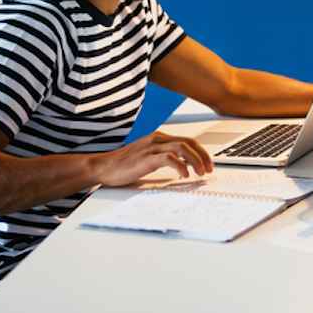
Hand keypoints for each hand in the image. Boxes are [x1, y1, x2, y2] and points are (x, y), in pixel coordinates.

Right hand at [94, 131, 213, 186]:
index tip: (209, 164)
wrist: (103, 167)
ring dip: (195, 160)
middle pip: (189, 142)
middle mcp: (157, 139)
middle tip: (209, 169)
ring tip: (200, 173)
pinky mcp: (146, 158)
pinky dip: (180, 166)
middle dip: (203, 156)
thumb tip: (185, 166)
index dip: (201, 151)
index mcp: (159, 138)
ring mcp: (152, 147)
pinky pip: (169, 158)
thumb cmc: (124, 165)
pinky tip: (185, 175)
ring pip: (182, 148)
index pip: (188, 140)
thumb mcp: (149, 158)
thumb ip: (165, 157)